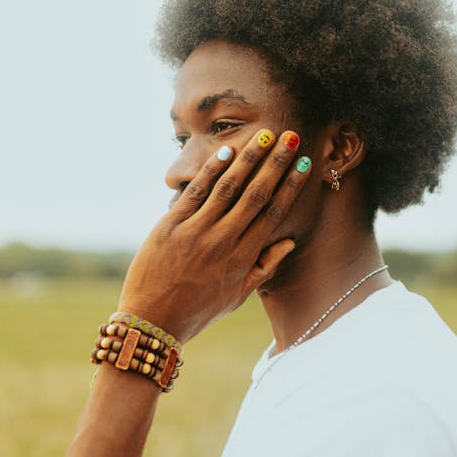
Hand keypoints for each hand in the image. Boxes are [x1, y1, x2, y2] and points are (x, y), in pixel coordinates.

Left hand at [118, 129, 310, 343]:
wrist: (152, 321)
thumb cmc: (197, 311)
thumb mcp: (237, 296)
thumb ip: (264, 267)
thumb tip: (288, 241)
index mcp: (242, 259)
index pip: (273, 214)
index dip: (291, 187)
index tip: (304, 166)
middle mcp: (223, 241)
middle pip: (256, 194)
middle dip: (276, 163)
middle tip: (292, 138)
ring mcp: (196, 231)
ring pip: (228, 186)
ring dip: (248, 158)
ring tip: (264, 135)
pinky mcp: (171, 225)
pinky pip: (196, 191)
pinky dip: (212, 169)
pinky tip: (227, 150)